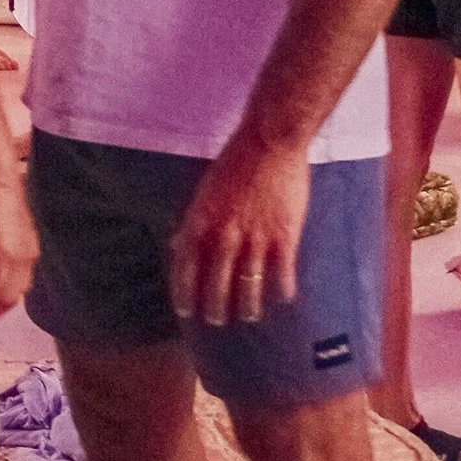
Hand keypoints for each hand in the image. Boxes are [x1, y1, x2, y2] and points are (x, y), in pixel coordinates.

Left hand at [171, 130, 310, 326]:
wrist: (271, 140)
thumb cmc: (236, 161)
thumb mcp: (205, 190)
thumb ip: (193, 221)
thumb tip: (176, 244)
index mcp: (202, 220)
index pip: (186, 267)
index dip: (185, 293)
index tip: (186, 310)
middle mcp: (226, 233)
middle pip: (217, 283)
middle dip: (216, 307)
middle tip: (217, 320)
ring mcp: (256, 236)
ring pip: (250, 284)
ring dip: (249, 305)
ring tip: (249, 316)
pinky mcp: (284, 234)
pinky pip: (282, 272)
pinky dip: (282, 289)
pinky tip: (283, 297)